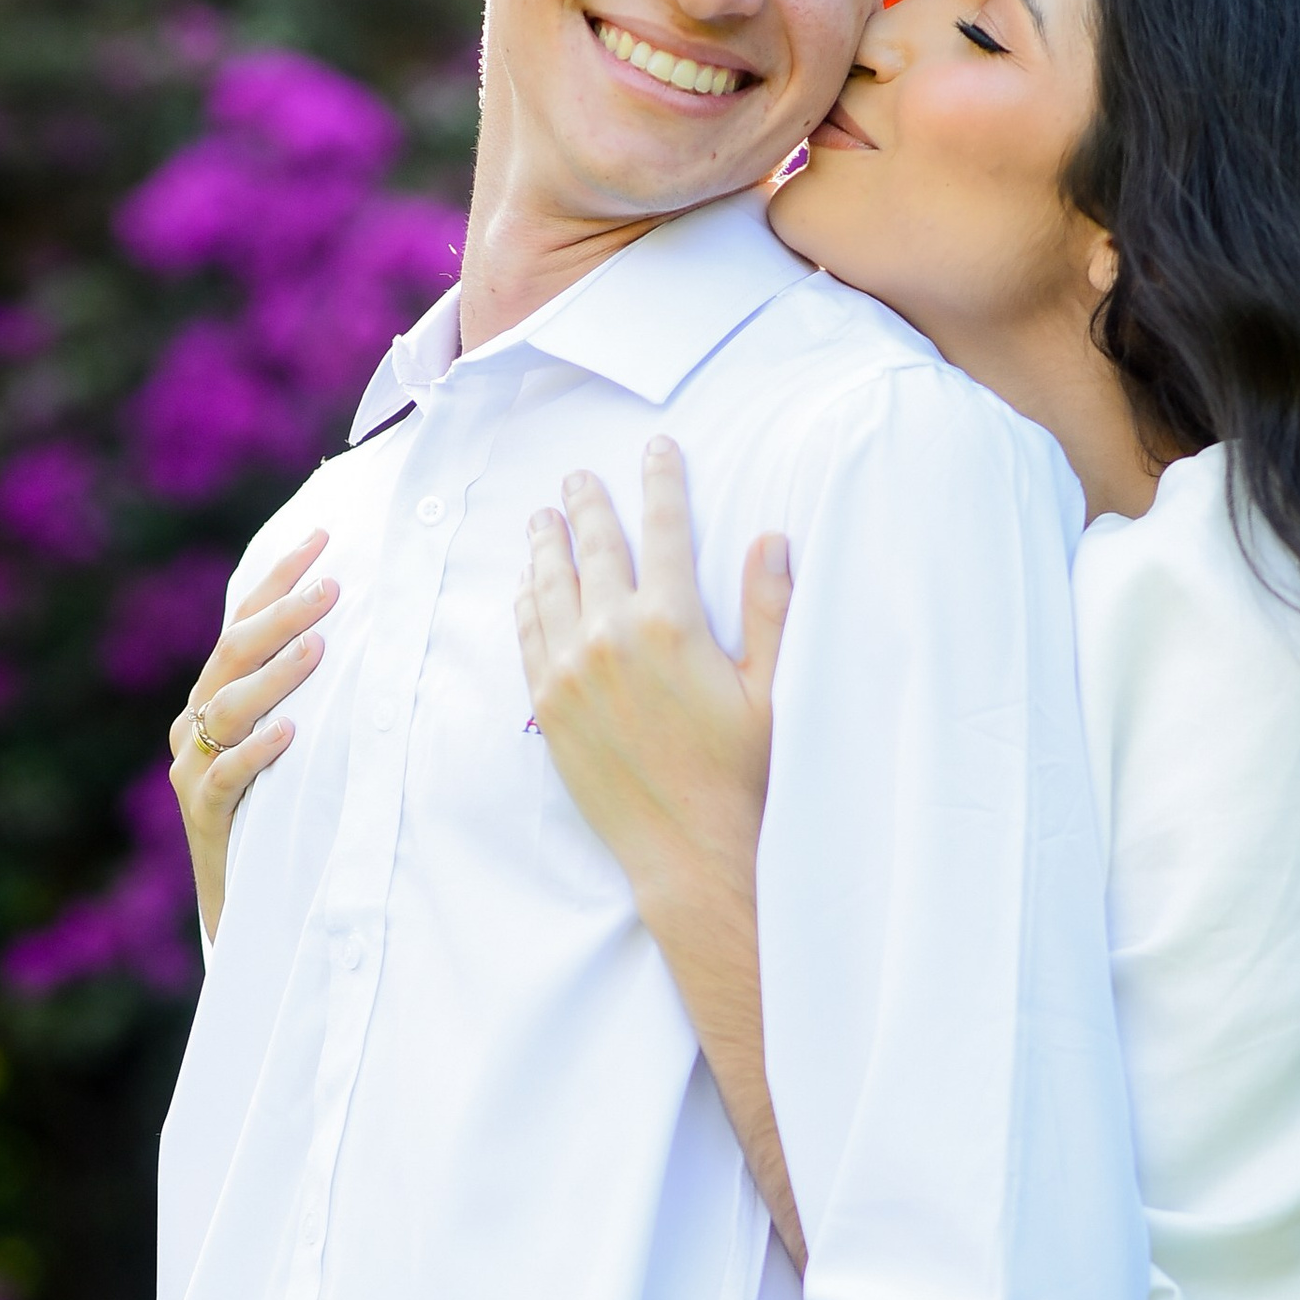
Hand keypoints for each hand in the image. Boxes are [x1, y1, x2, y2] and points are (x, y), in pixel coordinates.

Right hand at [168, 530, 337, 938]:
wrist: (247, 898)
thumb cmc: (281, 808)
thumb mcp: (296, 740)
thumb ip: (310, 689)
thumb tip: (374, 628)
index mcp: (215, 692)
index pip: (244, 619)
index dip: (279, 577)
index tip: (322, 538)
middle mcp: (197, 721)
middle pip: (234, 653)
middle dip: (282, 616)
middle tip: (331, 589)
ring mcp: (193, 765)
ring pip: (226, 707)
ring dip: (274, 675)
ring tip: (318, 649)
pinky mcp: (202, 812)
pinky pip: (225, 776)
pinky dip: (256, 751)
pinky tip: (289, 732)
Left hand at [515, 440, 787, 931]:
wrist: (690, 848)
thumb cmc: (742, 772)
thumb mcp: (772, 688)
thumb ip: (769, 608)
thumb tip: (771, 538)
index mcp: (672, 622)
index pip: (664, 530)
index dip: (661, 483)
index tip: (657, 450)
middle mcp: (611, 637)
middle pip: (595, 548)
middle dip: (589, 504)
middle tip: (579, 477)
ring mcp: (570, 671)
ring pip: (550, 586)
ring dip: (546, 545)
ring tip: (542, 518)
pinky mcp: (547, 705)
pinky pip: (528, 635)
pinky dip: (527, 600)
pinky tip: (528, 584)